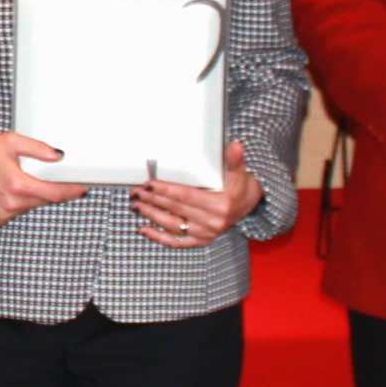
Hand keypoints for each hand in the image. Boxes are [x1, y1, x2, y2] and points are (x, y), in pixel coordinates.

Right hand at [0, 131, 85, 226]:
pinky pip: (16, 211)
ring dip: (30, 195)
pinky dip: (17, 202)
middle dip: (48, 188)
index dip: (71, 191)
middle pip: (44, 200)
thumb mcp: (11, 142)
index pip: (54, 193)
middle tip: (38, 175)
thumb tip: (58, 156)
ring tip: (15, 179)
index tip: (82, 188)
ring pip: (30, 206)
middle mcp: (11, 204)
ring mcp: (3, 214)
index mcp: (18, 185)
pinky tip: (6, 189)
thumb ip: (38, 149)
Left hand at [131, 139, 259, 246]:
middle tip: (136, 191)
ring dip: (152, 215)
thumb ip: (234, 160)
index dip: (166, 190)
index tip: (149, 183)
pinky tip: (143, 229)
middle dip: (153, 199)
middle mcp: (213, 222)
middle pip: (176, 209)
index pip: (186, 196)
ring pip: (173, 225)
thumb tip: (236, 144)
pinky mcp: (201, 241)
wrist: (249, 205)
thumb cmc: (240, 186)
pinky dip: (159, 237)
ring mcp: (206, 234)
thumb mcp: (239, 172)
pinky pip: (176, 241)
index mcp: (220, 204)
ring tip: (136, 205)